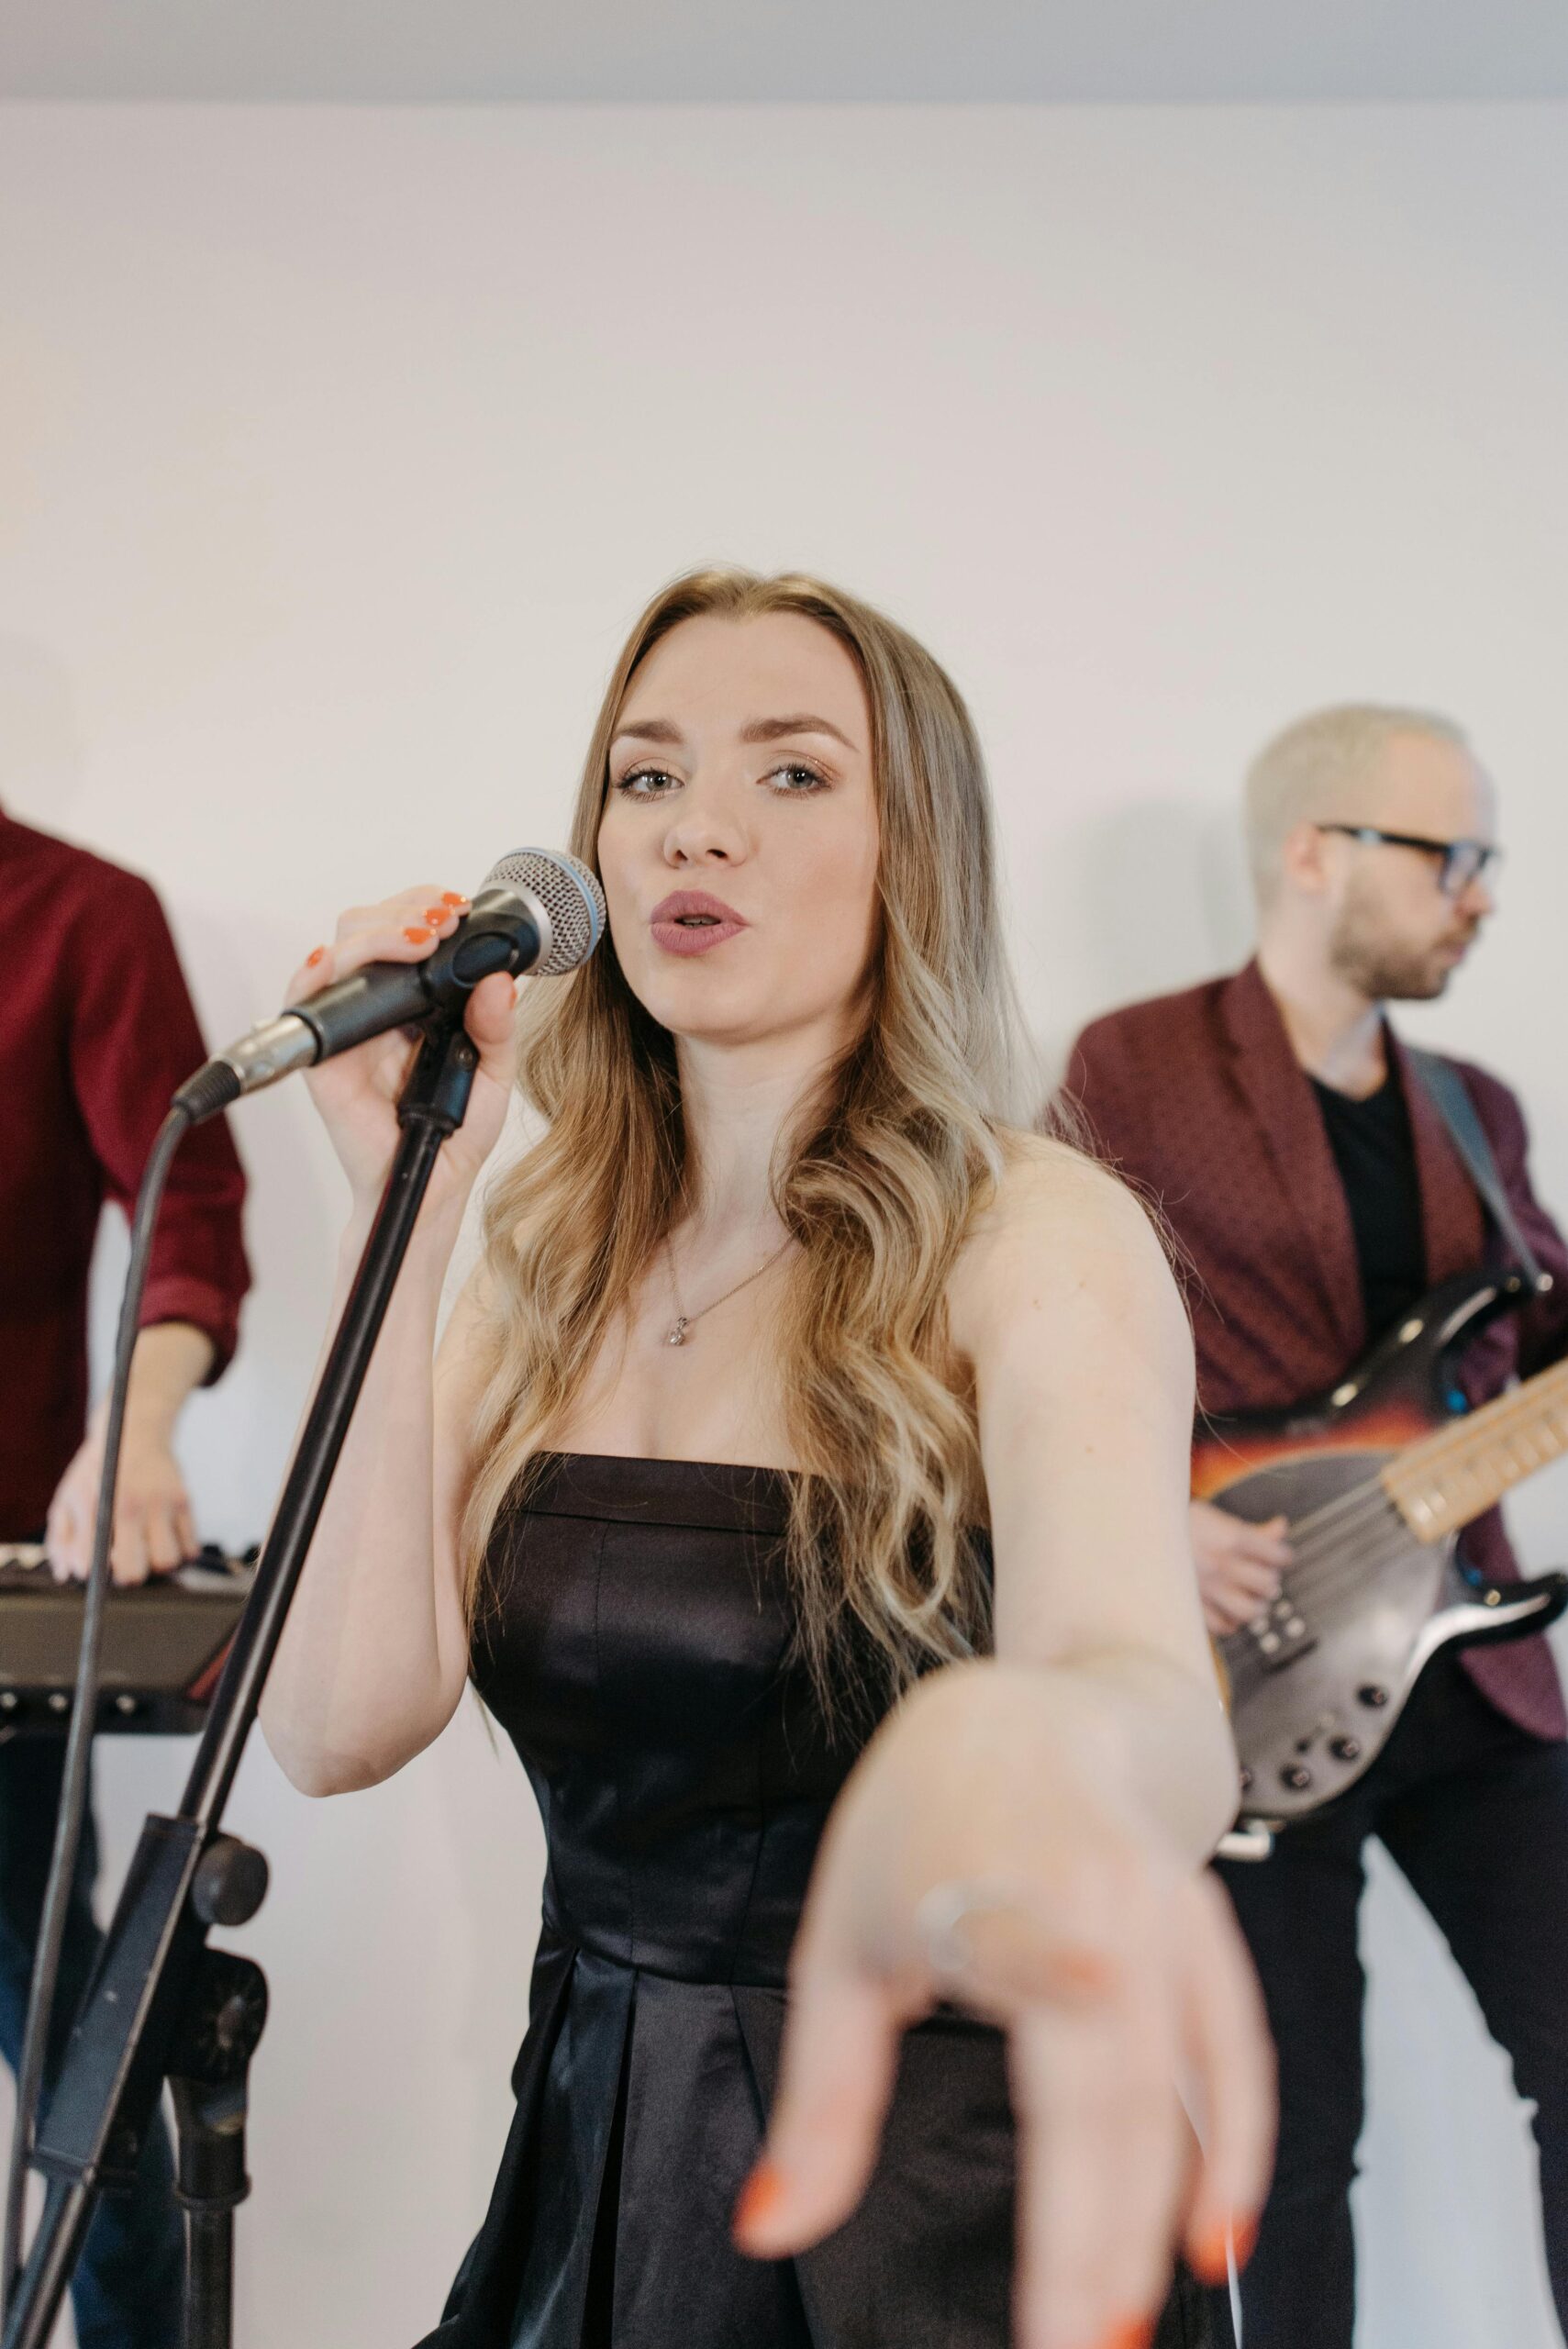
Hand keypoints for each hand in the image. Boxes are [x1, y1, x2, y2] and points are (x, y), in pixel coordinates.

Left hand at [48, 1419, 195, 1585]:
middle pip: (133, 1571)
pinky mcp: (184, 1501)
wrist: (135, 1428)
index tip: (91, 1566)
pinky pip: (191, 1549)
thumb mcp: (68, 1497)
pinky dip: (180, 1553)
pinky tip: (165, 1540)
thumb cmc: (96, 1470)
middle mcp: (129, 1505)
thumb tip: (68, 1575)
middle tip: (122, 1564)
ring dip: (156, 1565)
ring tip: (148, 1551)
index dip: (89, 1571)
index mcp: (95, 1504)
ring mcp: (161, 1503)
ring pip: (166, 1562)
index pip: (91, 1559)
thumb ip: (61, 1540)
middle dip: (125, 1576)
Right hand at [290, 887, 518, 1220]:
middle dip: (402, 910)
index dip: (423, 907)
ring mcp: (348, 1031)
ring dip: (374, 933)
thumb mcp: (495, 1073)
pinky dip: (314, 974)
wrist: (434, 1186)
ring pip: (337, 954)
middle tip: (443, 920)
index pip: (404, 931)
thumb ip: (498, 1028)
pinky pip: (305, 1007)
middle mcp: (376, 1009)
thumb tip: (499, 983)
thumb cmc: (456, 1132)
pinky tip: (336, 959)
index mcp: (414, 1003)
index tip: (457, 909)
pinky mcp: (325, 1059)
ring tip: (420, 937)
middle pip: (365, 929)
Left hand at [734, 1664, 1273, 2348]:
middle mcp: (1086, 1892)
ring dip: (1156, 2212)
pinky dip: (1234, 2140)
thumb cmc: (914, 1825)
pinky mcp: (1202, 1922)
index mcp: (979, 1887)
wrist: (1021, 1715)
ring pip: (1174, 2081)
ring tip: (1118, 2321)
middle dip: (1096, 2232)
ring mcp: (1157, 1905)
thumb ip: (820, 2100)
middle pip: (1110, 2083)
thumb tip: (769, 2228)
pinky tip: (1211, 2233)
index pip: (1027, 1999)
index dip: (1060, 2103)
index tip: (1060, 2215)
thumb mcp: (837, 1947)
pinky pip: (1233, 2045)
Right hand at [1189, 1500, 1293, 1637]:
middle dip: (1269, 1580)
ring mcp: (1208, 1590)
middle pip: (1268, 1584)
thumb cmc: (1176, 1525)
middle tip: (1262, 1578)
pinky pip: (1224, 1626)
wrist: (1134, 1537)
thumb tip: (1282, 1527)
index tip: (1277, 1557)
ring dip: (1256, 1606)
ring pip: (1250, 1610)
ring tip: (1250, 1599)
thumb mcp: (1214, 1517)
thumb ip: (1250, 1528)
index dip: (1281, 1556)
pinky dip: (1231, 1622)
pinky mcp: (1192, 1607)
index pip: (1277, 1555)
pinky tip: (1227, 1611)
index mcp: (1232, 1537)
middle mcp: (1223, 1565)